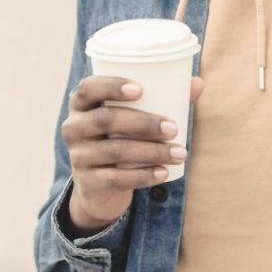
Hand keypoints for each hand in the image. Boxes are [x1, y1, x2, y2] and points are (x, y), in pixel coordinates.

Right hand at [60, 76, 202, 234]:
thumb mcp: (132, 120)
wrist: (98, 188)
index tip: (140, 89)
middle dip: (142, 123)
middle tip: (173, 128)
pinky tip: (163, 173)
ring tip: (180, 152)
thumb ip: (162, 99)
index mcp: (81, 105)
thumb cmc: (119, 140)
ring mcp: (78, 156)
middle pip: (104, 120)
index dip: (111, 86)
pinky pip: (116, 179)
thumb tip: (198, 83)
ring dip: (151, 151)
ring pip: (115, 151)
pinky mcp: (88, 183)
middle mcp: (73, 128)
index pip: (88, 88)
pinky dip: (143, 175)